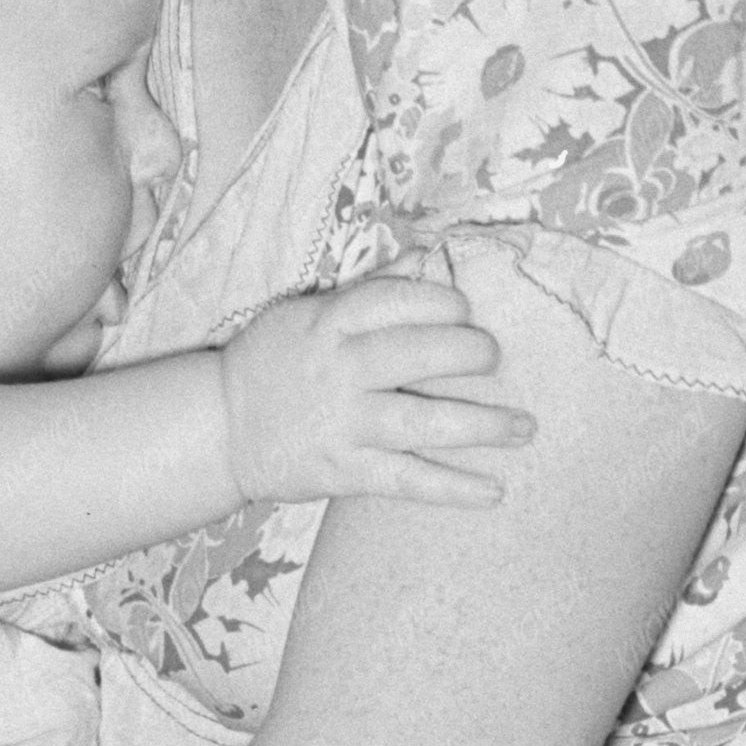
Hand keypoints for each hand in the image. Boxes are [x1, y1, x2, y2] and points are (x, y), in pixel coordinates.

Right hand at [218, 266, 535, 507]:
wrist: (220, 428)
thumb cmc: (275, 363)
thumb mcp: (308, 313)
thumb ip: (368, 292)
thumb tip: (427, 254)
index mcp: (329, 323)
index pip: (394, 301)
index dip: (439, 302)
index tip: (465, 310)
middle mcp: (339, 369)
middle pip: (417, 355)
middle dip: (468, 354)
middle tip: (494, 358)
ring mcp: (343, 423)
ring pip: (423, 420)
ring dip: (482, 425)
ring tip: (525, 428)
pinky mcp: (344, 470)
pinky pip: (407, 479)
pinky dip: (453, 488)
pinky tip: (493, 492)